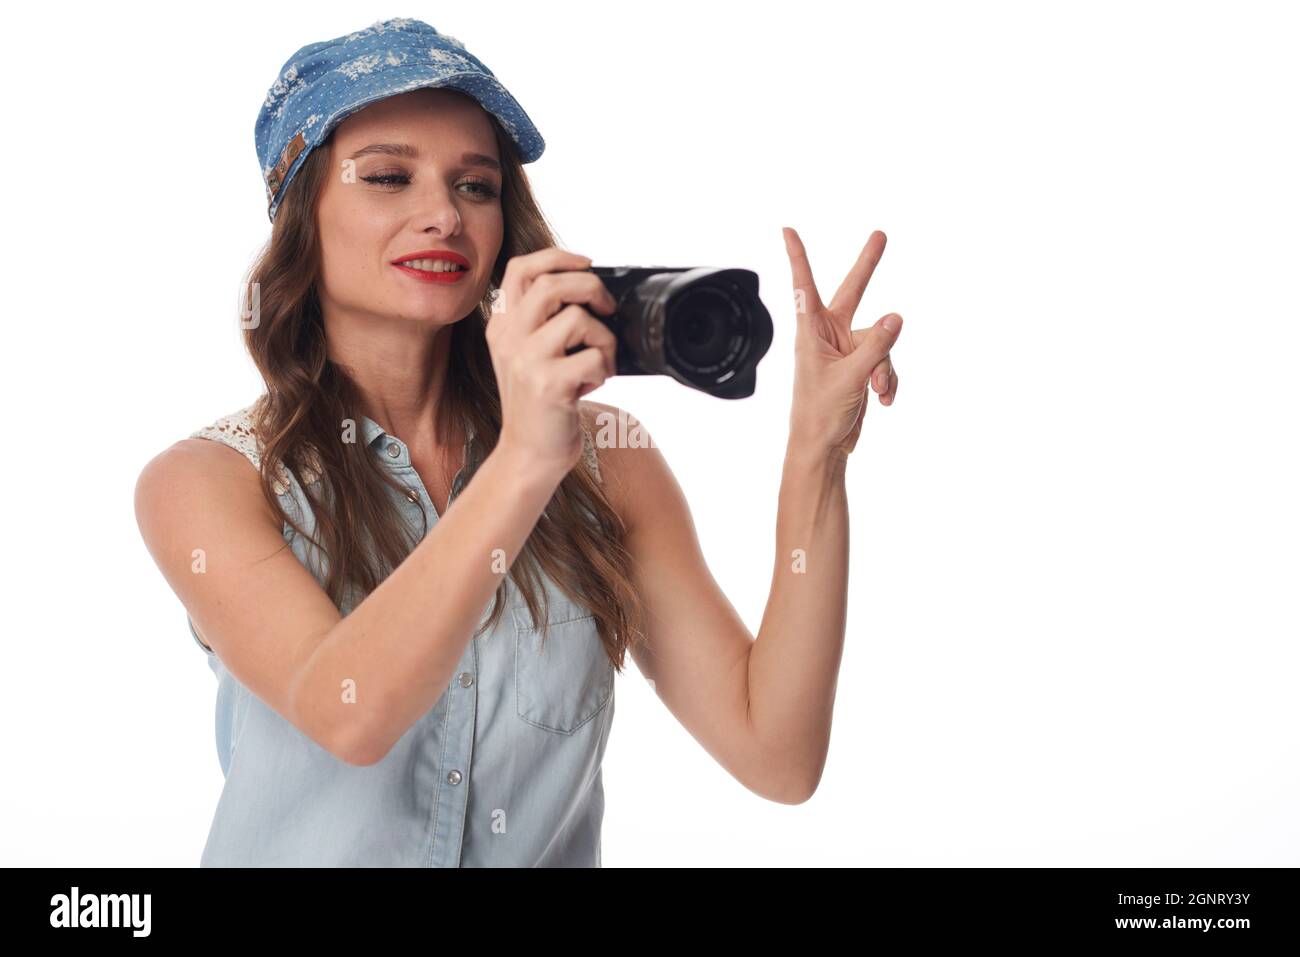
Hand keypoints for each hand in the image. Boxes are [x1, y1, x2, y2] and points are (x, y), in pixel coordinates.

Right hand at [486, 247, 619, 481]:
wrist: (529, 456)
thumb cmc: (541, 405)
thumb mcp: (529, 357)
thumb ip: (544, 323)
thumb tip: (590, 289)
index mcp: (502, 326)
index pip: (520, 269)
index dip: (557, 257)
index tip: (587, 264)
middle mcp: (508, 338)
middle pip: (552, 284)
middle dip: (591, 288)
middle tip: (607, 308)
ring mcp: (526, 361)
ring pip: (578, 319)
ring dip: (604, 339)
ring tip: (599, 362)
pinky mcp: (548, 385)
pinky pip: (594, 358)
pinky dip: (605, 370)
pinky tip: (591, 385)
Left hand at [783, 226, 901, 459]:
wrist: (824, 448)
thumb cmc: (820, 414)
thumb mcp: (850, 378)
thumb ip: (876, 347)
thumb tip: (897, 316)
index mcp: (812, 333)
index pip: (804, 286)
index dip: (798, 257)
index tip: (786, 230)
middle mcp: (829, 335)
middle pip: (853, 292)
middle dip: (868, 266)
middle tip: (881, 234)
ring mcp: (847, 350)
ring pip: (882, 340)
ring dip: (885, 366)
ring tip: (877, 390)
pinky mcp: (862, 366)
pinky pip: (886, 361)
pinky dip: (889, 379)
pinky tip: (884, 399)